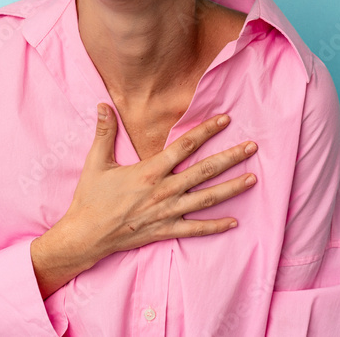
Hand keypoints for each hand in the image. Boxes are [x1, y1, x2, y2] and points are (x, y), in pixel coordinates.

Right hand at [54, 102, 257, 265]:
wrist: (86, 235)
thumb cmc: (90, 198)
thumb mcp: (96, 162)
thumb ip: (104, 132)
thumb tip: (103, 105)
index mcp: (149, 171)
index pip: (185, 146)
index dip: (206, 131)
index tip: (225, 120)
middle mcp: (164, 191)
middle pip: (204, 170)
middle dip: (230, 157)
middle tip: (252, 147)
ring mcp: (167, 212)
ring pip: (206, 198)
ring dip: (231, 188)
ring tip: (252, 179)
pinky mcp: (165, 230)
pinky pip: (195, 229)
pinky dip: (215, 226)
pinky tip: (233, 221)